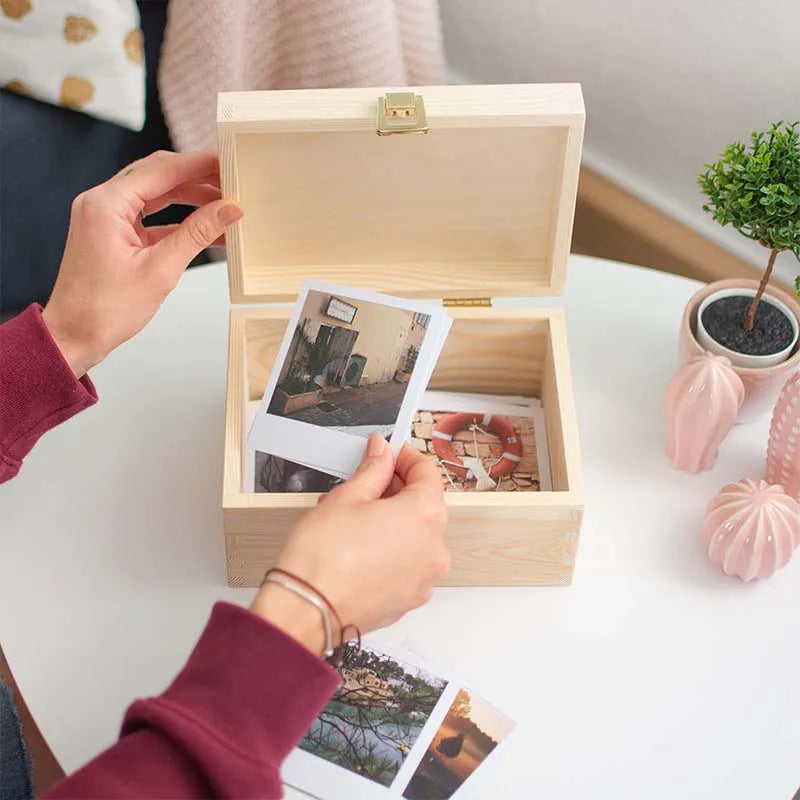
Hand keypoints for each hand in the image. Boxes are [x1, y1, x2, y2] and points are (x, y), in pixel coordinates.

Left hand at [42, 150, 242, 377]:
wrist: (75, 336)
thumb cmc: (104, 310)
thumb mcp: (161, 270)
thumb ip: (196, 234)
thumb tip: (228, 210)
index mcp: (106, 204)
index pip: (161, 170)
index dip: (198, 165)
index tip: (227, 162)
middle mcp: (102, 202)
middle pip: (158, 176)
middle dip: (197, 178)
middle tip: (231, 181)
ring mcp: (106, 217)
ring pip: (156, 194)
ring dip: (190, 198)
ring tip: (224, 205)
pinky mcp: (112, 232)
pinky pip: (150, 216)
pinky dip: (177, 220)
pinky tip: (205, 227)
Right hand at [251, 435, 449, 654]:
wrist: (307, 610)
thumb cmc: (323, 557)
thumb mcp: (347, 498)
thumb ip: (372, 470)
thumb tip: (382, 452)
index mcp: (425, 516)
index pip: (427, 472)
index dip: (405, 457)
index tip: (388, 453)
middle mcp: (434, 548)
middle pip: (424, 505)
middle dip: (396, 490)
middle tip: (365, 485)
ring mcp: (425, 578)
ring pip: (415, 537)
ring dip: (392, 522)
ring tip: (354, 519)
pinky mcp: (410, 599)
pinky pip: (407, 564)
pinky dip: (391, 551)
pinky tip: (360, 547)